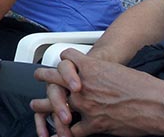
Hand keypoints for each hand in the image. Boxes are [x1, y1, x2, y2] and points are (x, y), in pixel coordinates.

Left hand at [32, 49, 163, 136]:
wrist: (156, 104)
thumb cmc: (142, 86)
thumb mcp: (116, 69)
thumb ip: (101, 71)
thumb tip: (97, 73)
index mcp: (90, 67)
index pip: (66, 57)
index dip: (63, 59)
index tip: (60, 61)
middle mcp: (83, 84)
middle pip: (53, 77)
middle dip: (44, 76)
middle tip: (38, 76)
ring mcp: (86, 105)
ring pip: (55, 104)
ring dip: (44, 106)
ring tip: (36, 106)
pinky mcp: (94, 125)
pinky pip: (72, 131)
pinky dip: (63, 134)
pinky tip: (57, 135)